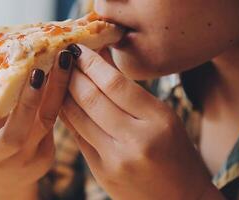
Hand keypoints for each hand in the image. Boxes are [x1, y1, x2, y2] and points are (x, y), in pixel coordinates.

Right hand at [0, 24, 74, 198]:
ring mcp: (26, 160)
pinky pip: (57, 122)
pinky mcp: (46, 156)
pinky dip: (62, 95)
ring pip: (44, 126)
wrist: (6, 173)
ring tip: (63, 61)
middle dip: (27, 103)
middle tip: (37, 72)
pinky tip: (70, 71)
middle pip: (14, 137)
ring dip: (55, 91)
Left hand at [60, 45, 223, 199]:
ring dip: (64, 93)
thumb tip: (100, 62)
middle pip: (91, 98)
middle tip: (65, 60)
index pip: (115, 84)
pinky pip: (77, 136)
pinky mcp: (100, 172)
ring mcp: (115, 159)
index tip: (80, 50)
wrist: (178, 199)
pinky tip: (64, 102)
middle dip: (73, 74)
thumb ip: (131, 92)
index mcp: (158, 120)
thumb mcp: (163, 117)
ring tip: (60, 78)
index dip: (92, 63)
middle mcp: (136, 140)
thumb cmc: (176, 154)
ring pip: (77, 117)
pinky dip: (68, 116)